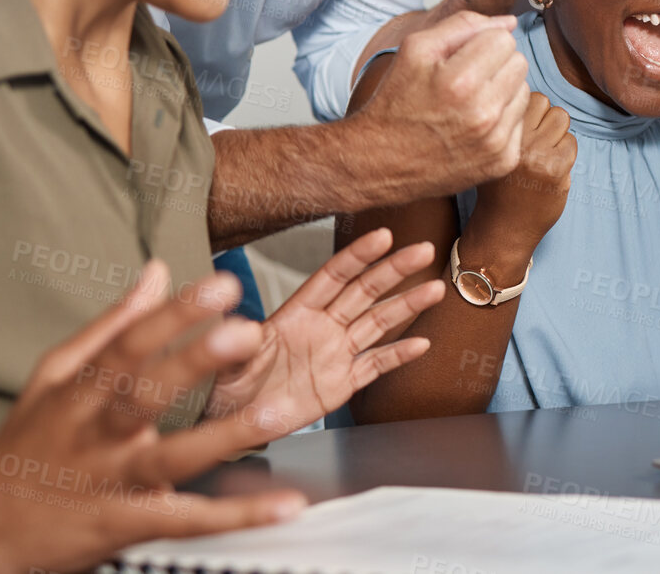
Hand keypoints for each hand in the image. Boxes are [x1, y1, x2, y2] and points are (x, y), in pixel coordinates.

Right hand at [0, 263, 306, 573]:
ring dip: (225, 437)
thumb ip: (112, 324)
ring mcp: (112, 482)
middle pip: (143, 395)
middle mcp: (95, 436)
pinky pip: (189, 521)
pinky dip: (238, 515)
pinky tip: (284, 505)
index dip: (173, 315)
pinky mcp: (130, 525)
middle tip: (245, 333)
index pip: (127, 346)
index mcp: (79, 393)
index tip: (220, 286)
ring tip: (277, 413)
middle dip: (193, 363)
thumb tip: (156, 271)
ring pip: (171, 459)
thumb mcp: (53, 378)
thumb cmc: (29, 444)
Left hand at [204, 229, 444, 439]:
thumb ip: (239, 344)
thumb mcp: (226, 361)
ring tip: (435, 289)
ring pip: (378, 323)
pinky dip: (398, 355)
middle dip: (395, 270)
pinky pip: (376, 365)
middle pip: (365, 292)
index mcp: (296, 313)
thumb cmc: (224, 385)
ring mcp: (335, 354)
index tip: (384, 236)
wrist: (231, 422)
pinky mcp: (342, 383)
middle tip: (423, 250)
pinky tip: (421, 343)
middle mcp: (322, 327)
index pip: (333, 277)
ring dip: (407, 306)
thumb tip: (244, 328)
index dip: (358, 256)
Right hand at [351, 11, 531, 191]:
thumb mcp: (416, 50)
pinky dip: (502, 120)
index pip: (505, 39)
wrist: (382, 161)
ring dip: (502, 91)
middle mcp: (483, 114)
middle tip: (466, 79)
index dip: (482, 43)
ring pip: (524, 91)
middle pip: (519, 63)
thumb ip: (463, 25)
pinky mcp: (502, 162)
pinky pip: (520, 122)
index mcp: (461, 81)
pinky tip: (475, 125)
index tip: (462, 57)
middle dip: (496, 64)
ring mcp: (495, 142)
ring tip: (469, 102)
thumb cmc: (397, 103)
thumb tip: (509, 22)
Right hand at [469, 92, 576, 257]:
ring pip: (561, 118)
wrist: (501, 229)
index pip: (521, 96)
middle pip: (543, 102)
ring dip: (557, 132)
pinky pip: (571, 143)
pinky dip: (566, 153)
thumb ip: (510, 126)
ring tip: (545, 153)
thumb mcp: (492, 151)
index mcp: (496, 134)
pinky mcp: (555, 170)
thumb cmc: (496, 189)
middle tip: (536, 139)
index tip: (524, 127)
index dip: (526, 110)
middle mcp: (514, 141)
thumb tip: (532, 99)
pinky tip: (552, 169)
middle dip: (543, 117)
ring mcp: (536, 156)